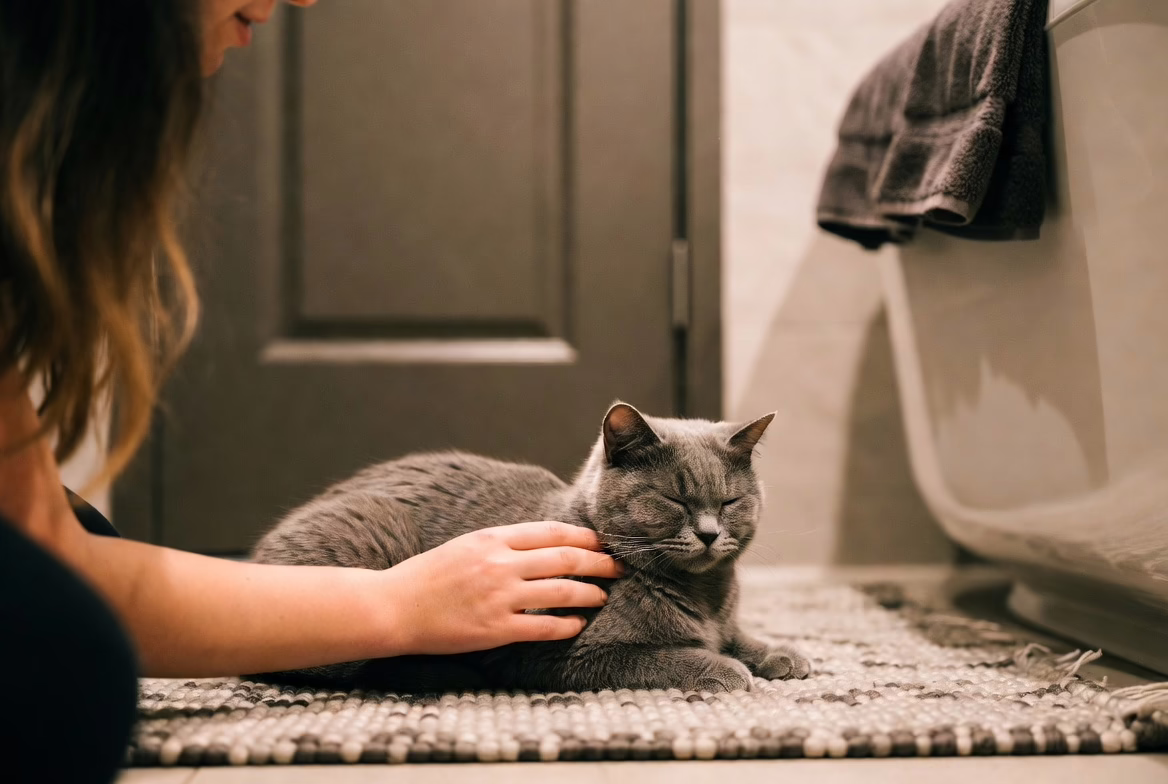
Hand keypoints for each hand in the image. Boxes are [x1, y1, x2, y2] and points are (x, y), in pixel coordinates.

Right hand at [379, 521, 623, 655]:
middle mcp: (500, 564)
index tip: (603, 543)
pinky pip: (543, 627)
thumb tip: (542, 544)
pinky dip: (566, 625)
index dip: (584, 538)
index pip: (552, 532)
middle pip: (565, 559)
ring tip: (603, 597)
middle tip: (620, 567)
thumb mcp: (465, 545)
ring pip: (561, 592)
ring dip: (589, 594)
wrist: (393, 607)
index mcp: (492, 538)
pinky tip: (577, 625)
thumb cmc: (426, 576)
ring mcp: (499, 597)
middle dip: (599, 563)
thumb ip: (502, 543)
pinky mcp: (495, 629)